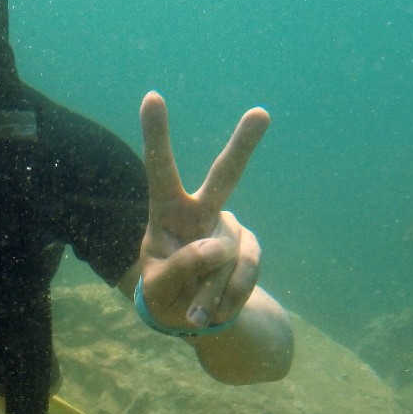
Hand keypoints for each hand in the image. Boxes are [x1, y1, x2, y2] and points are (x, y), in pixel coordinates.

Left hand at [138, 92, 269, 330]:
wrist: (193, 318)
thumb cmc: (165, 294)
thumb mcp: (157, 289)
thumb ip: (178, 268)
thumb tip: (218, 248)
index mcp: (167, 212)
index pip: (159, 170)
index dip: (156, 135)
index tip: (152, 96)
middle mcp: (202, 211)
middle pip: (225, 176)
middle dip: (243, 145)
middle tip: (261, 113)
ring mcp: (230, 229)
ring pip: (225, 259)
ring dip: (208, 295)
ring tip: (194, 314)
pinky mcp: (250, 250)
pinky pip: (244, 275)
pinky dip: (227, 299)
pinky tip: (214, 311)